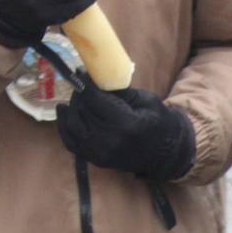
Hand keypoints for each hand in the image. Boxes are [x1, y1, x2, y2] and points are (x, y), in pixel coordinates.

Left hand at [56, 86, 197, 181]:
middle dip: (80, 94)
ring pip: (72, 124)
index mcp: (125, 124)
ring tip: (78, 97)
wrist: (166, 154)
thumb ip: (119, 91)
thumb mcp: (144, 100)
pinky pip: (70, 141)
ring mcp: (100, 153)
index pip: (93, 98)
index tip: (80, 71)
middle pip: (81, 110)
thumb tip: (94, 77)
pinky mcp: (95, 160)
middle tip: (83, 84)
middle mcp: (109, 141)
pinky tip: (65, 111)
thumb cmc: (159, 123)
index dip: (84, 83)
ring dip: (72, 107)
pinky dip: (65, 125)